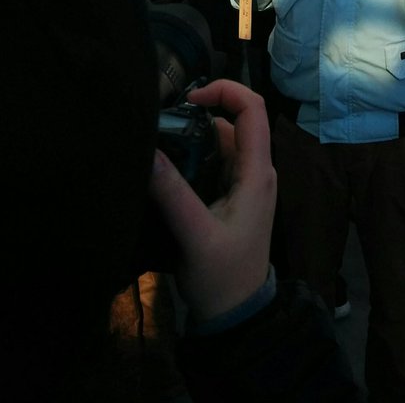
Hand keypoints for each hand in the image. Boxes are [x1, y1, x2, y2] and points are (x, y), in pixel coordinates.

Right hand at [148, 80, 274, 324]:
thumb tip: (147, 151)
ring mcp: (244, 182)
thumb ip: (172, 193)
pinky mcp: (230, 194)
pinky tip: (166, 165)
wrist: (235, 313)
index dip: (225, 91)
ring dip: (194, 136)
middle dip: (200, 113)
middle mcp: (255, 170)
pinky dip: (193, 155)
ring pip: (221, 140)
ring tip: (158, 141)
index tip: (188, 97)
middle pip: (234, 121)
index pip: (253, 110)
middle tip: (162, 123)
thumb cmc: (222, 276)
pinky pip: (214, 160)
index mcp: (257, 172)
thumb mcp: (194, 235)